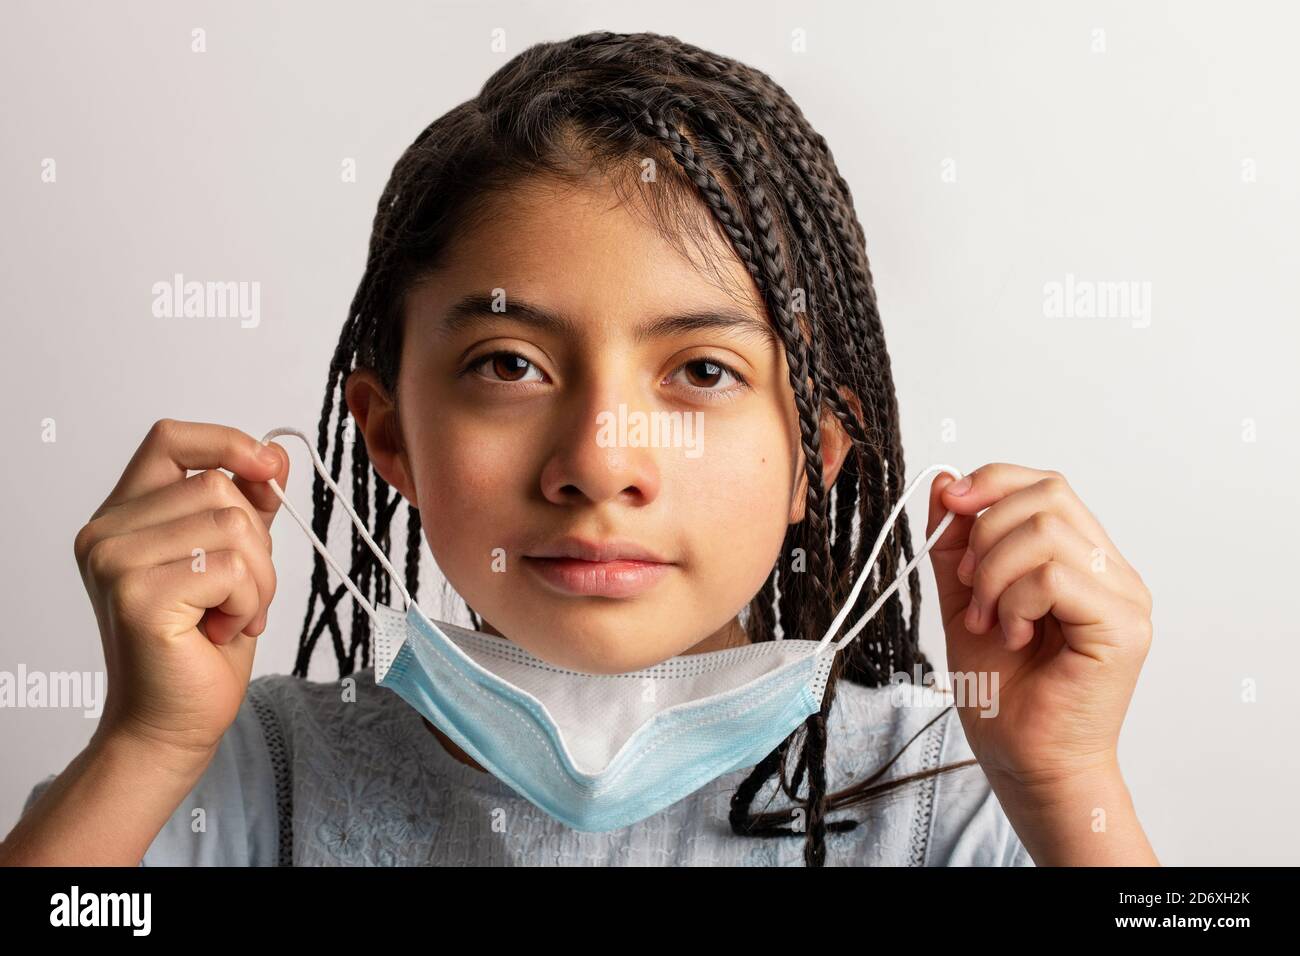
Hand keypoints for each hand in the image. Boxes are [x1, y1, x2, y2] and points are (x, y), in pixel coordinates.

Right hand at [74, 419, 288, 758]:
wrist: (171, 725)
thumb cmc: (199, 648)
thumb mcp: (232, 562)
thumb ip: (246, 508)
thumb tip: (275, 455)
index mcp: (123, 516)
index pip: (170, 439)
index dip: (226, 441)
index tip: (268, 467)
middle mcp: (107, 533)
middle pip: (217, 485)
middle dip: (257, 542)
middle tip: (242, 594)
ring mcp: (116, 562)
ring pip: (233, 525)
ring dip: (258, 579)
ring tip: (231, 614)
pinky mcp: (139, 595)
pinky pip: (232, 568)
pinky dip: (248, 602)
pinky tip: (220, 630)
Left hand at [925, 463, 1152, 790]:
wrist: (1023, 761)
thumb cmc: (1003, 692)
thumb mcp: (963, 599)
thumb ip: (956, 543)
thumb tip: (946, 482)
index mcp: (1081, 559)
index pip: (1046, 485)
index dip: (993, 481)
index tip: (951, 502)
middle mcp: (1112, 571)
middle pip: (1048, 495)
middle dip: (986, 533)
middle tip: (969, 589)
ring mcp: (1125, 597)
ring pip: (1047, 532)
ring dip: (995, 575)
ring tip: (990, 621)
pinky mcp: (1122, 626)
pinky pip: (1055, 576)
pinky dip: (1015, 602)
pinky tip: (1014, 636)